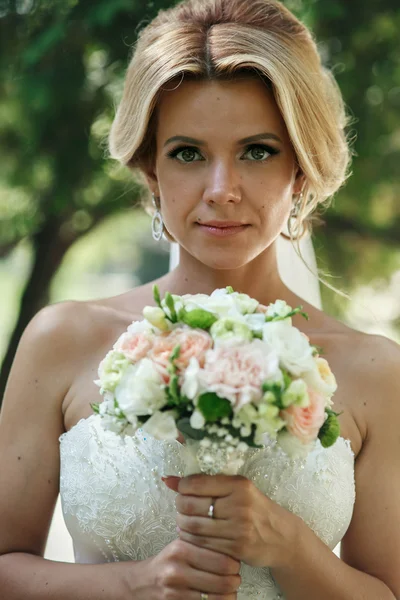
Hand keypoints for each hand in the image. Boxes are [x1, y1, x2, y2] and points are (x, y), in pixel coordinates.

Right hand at [138, 538, 240, 598]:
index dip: (235, 565)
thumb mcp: (181, 545)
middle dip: (234, 582)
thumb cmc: (167, 562)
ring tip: (227, 591)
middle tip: (234, 579)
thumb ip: (204, 543)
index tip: (234, 565)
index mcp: (181, 550)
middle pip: (224, 582)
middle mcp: (177, 571)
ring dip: (229, 596)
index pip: (223, 561)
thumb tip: (235, 549)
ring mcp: (175, 593)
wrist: (140, 583)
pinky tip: (215, 598)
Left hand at [163, 474, 299, 568]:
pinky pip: (203, 543)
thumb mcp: (236, 489)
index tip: (182, 488)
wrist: (281, 537)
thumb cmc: (254, 508)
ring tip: (183, 520)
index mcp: (239, 484)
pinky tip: (191, 534)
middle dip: (179, 505)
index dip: (182, 486)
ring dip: (182, 523)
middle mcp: (240, 504)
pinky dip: (191, 538)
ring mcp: (239, 528)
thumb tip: (169, 480)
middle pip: (192, 505)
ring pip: (195, 526)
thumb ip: (205, 483)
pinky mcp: (237, 548)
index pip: (197, 483)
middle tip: (180, 506)